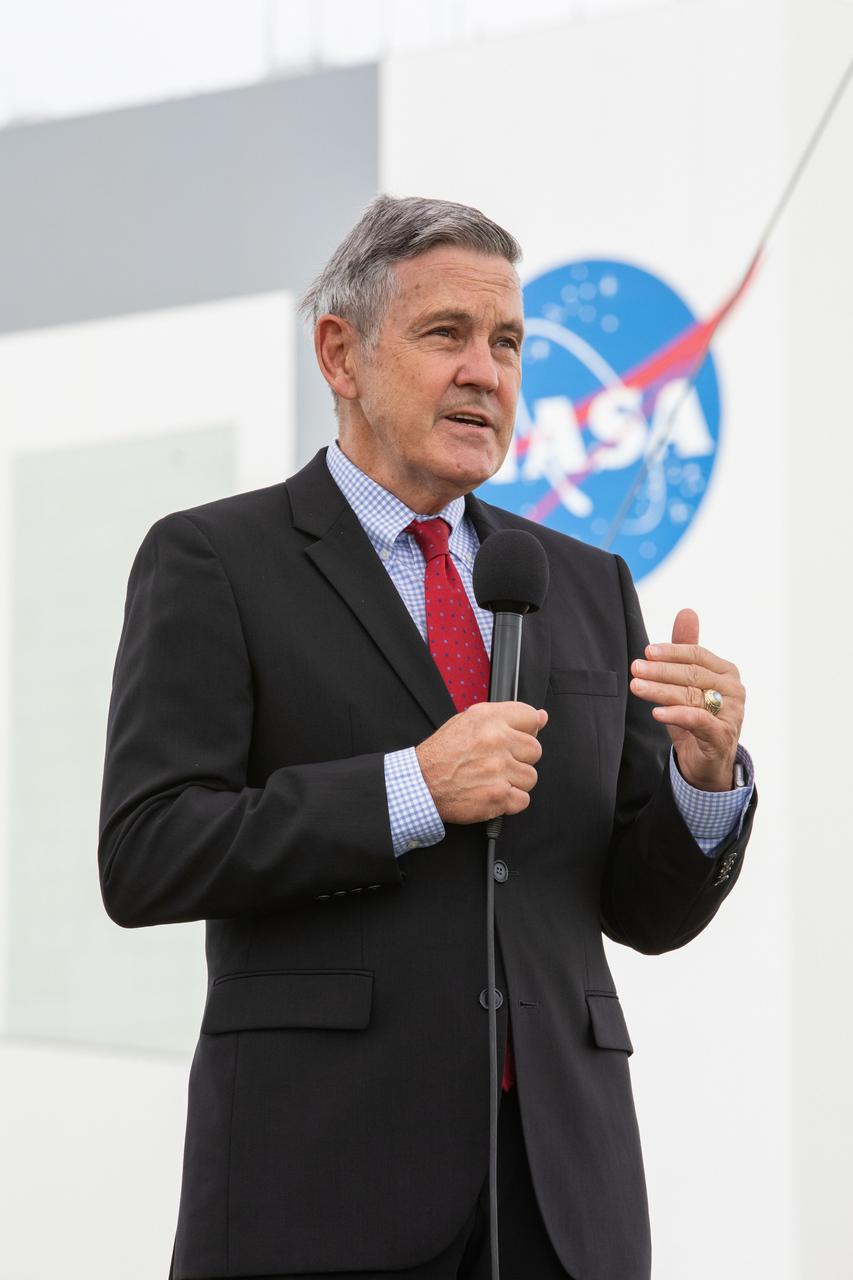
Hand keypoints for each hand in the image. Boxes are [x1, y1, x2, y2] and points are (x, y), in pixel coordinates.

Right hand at [416, 701, 547, 824]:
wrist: (420, 784)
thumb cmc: (441, 754)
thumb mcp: (468, 722)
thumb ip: (506, 717)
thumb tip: (542, 717)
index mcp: (489, 719)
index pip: (531, 717)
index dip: (526, 730)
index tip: (517, 738)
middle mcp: (496, 741)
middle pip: (535, 750)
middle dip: (520, 758)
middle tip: (498, 762)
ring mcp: (499, 770)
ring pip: (531, 777)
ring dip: (515, 781)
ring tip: (493, 779)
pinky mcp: (498, 796)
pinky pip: (523, 800)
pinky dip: (510, 801)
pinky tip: (492, 793)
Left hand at [629, 608, 743, 791]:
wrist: (707, 762)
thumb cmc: (696, 716)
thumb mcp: (688, 682)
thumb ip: (686, 649)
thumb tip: (687, 611)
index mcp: (726, 672)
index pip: (697, 655)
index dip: (671, 651)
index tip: (646, 651)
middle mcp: (733, 690)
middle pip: (692, 675)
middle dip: (660, 670)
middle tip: (635, 667)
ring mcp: (731, 714)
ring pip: (691, 696)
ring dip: (660, 691)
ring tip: (637, 686)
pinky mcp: (722, 736)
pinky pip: (698, 721)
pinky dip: (676, 715)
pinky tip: (656, 713)